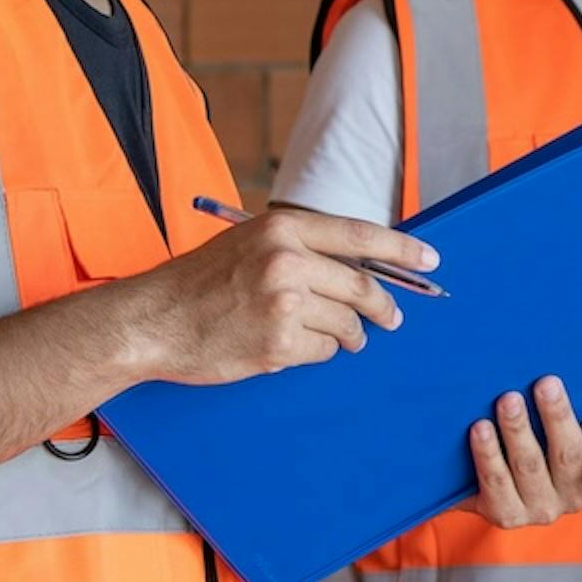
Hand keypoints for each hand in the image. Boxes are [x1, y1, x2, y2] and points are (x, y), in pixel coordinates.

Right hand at [117, 208, 438, 385]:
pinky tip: (293, 348)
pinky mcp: (278, 344)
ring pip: (347, 325)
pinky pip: (324, 352)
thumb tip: (359, 263)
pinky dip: (320, 353)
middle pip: (362, 286)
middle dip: (384, 307)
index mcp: (281, 229)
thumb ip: (299, 247)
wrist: (152, 322)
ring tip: (338, 338)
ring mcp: (284, 304)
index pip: (359, 235)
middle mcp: (286, 261)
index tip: (430, 261)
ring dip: (350, 336)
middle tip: (392, 318)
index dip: (402, 251)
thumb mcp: (248, 244)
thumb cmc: (198, 283)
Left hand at [470, 377, 581, 528]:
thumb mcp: (556, 428)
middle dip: (556, 417)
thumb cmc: (532, 439)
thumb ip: (566, 413)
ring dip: (518, 429)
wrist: (485, 481)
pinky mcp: (506, 515)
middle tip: (545, 384)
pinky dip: (489, 453)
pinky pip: (496, 481)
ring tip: (507, 400)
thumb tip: (554, 379)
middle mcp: (571, 498)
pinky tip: (480, 428)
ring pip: (529, 465)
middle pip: (568, 456)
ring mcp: (539, 510)